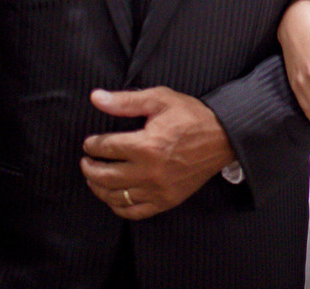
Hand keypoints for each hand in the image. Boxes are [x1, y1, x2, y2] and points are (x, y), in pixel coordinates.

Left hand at [81, 87, 234, 219]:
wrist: (222, 137)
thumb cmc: (191, 116)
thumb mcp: (160, 100)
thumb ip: (125, 101)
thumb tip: (96, 98)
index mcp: (146, 145)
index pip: (106, 148)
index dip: (93, 145)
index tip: (90, 143)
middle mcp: (149, 171)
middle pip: (105, 176)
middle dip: (89, 168)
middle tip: (86, 161)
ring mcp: (158, 189)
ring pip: (115, 196)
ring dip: (99, 188)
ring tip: (95, 178)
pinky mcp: (167, 200)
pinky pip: (134, 211)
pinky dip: (119, 206)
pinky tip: (114, 196)